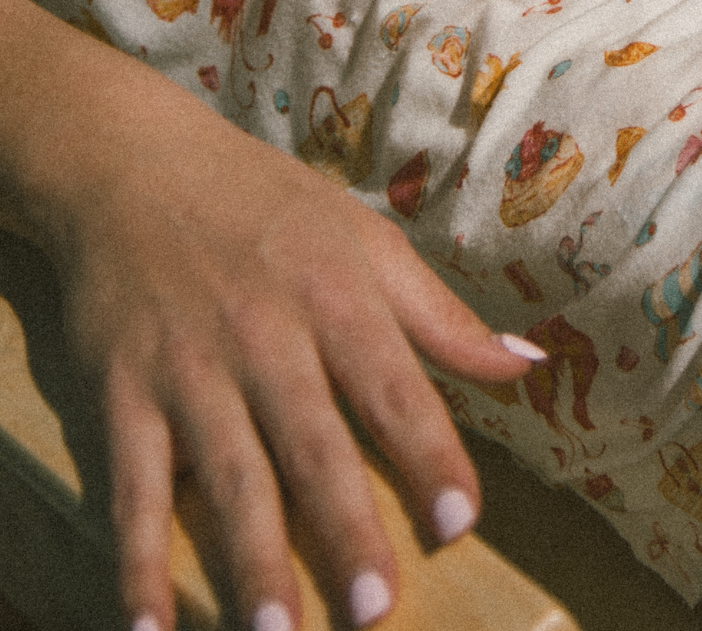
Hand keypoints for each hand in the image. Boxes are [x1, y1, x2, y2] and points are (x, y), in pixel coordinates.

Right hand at [16, 55, 539, 630]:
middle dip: (343, 528)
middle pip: (313, 444)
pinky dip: (135, 561)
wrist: (134, 166)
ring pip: (227, 477)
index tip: (459, 522)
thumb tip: (530, 364)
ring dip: (250, 559)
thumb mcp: (366, 240)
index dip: (428, 454)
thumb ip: (443, 316)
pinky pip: (130, 489)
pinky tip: (150, 628)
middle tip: (373, 611)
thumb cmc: (268, 207)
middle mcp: (267, 335)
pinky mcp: (122, 394)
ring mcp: (190, 369)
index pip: (394, 387)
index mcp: (339, 295)